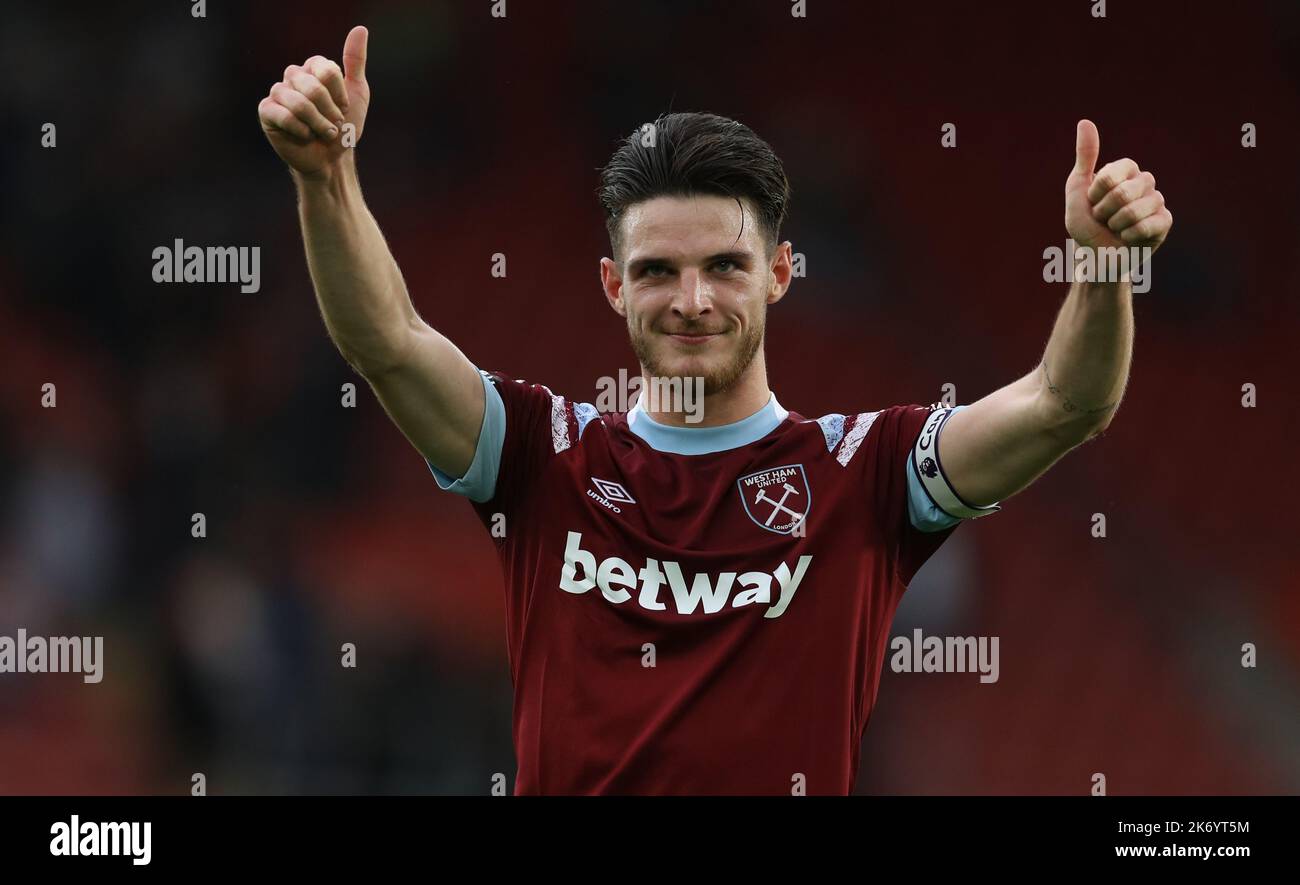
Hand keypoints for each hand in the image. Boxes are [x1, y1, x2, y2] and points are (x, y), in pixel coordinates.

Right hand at [258, 26, 370, 180]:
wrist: (332, 158)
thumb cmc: (344, 126)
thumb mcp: (358, 93)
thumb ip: (355, 61)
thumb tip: (360, 29)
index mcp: (313, 67)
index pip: (327, 70)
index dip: (340, 95)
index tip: (344, 107)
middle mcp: (293, 76)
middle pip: (313, 87)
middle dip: (329, 113)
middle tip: (335, 125)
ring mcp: (278, 92)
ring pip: (299, 104)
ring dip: (318, 125)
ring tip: (324, 133)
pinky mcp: (266, 111)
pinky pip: (283, 115)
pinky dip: (301, 131)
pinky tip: (305, 136)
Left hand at [1064, 119, 1171, 255]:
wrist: (1095, 257)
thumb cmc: (1086, 224)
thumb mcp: (1078, 189)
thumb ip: (1085, 157)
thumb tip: (1085, 122)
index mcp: (1125, 170)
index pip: (1114, 174)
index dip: (1097, 193)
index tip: (1092, 202)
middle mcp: (1144, 182)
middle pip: (1125, 192)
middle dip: (1105, 211)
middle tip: (1103, 219)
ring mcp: (1157, 201)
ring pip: (1136, 210)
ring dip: (1116, 225)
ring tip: (1115, 228)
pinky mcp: (1165, 221)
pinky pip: (1150, 225)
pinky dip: (1131, 235)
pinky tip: (1128, 237)